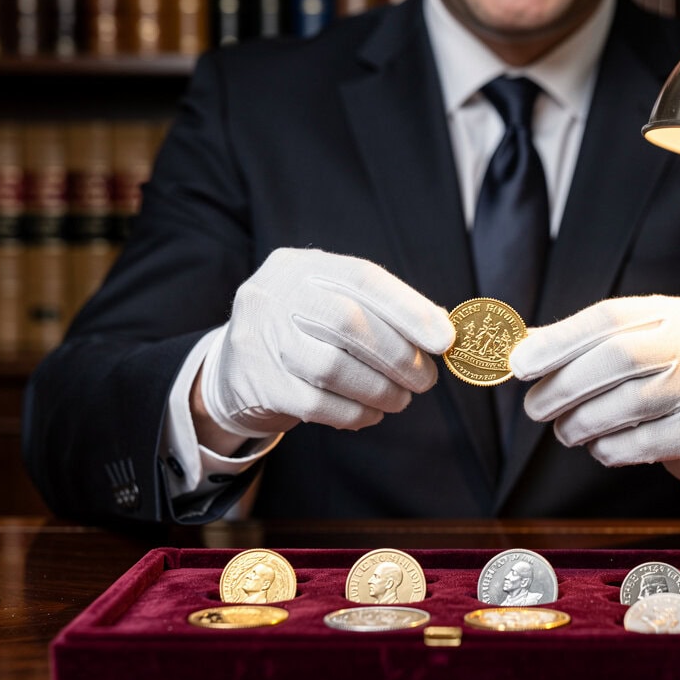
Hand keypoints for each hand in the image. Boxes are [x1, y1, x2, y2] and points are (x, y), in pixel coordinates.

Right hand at [200, 248, 453, 437]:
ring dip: (379, 389)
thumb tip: (443, 329)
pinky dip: (354, 412)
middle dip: (398, 355)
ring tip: (400, 399)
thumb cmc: (304, 334)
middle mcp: (274, 294)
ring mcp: (259, 338)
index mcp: (300, 266)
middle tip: (425, 380)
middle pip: (348, 322)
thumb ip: (384, 311)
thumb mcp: (334, 305)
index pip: (363, 278)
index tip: (444, 339)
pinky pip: (317, 404)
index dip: (409, 309)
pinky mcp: (258, 383)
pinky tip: (371, 414)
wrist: (235, 371)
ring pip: (332, 368)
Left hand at [508, 296, 679, 491]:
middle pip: (618, 358)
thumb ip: (583, 345)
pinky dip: (608, 448)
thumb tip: (521, 348)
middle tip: (534, 407)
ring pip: (628, 404)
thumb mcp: (636, 350)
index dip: (559, 340)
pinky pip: (643, 444)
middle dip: (564, 385)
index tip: (518, 363)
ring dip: (581, 422)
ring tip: (565, 431)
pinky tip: (600, 447)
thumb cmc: (669, 383)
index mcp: (677, 313)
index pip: (609, 316)